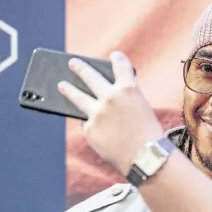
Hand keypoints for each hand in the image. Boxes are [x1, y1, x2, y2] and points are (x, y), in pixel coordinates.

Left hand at [58, 51, 163, 175]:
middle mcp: (110, 97)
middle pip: (90, 76)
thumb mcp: (143, 108)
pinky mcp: (90, 128)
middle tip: (73, 63)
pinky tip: (91, 124)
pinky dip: (89, 122)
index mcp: (129, 89)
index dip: (117, 58)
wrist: (145, 156)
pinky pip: (86, 122)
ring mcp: (97, 112)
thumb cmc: (149, 134)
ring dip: (69, 89)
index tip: (114, 55)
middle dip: (80, 68)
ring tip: (62, 85)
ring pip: (77, 96)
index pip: (121, 65)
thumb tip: (109, 95)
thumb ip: (127, 98)